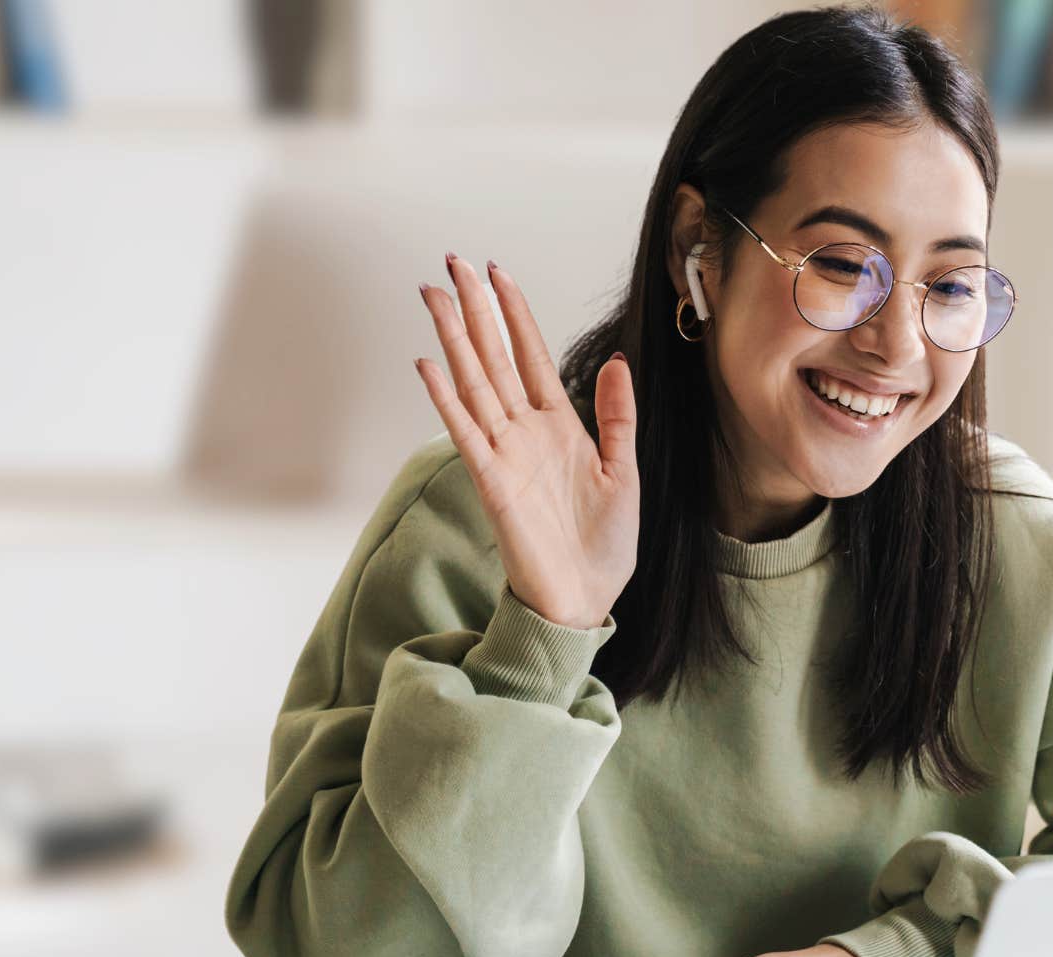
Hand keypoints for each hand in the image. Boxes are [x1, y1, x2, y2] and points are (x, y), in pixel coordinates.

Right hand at [413, 254, 639, 629]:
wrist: (585, 599)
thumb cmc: (603, 545)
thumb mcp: (623, 471)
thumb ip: (616, 416)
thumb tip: (616, 361)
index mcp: (559, 426)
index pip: (531, 355)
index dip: (516, 314)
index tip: (498, 273)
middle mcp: (525, 432)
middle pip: (493, 357)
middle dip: (475, 309)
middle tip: (452, 262)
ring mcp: (504, 454)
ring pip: (474, 383)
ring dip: (453, 339)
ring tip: (434, 294)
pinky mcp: (492, 483)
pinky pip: (466, 432)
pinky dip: (446, 399)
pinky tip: (428, 364)